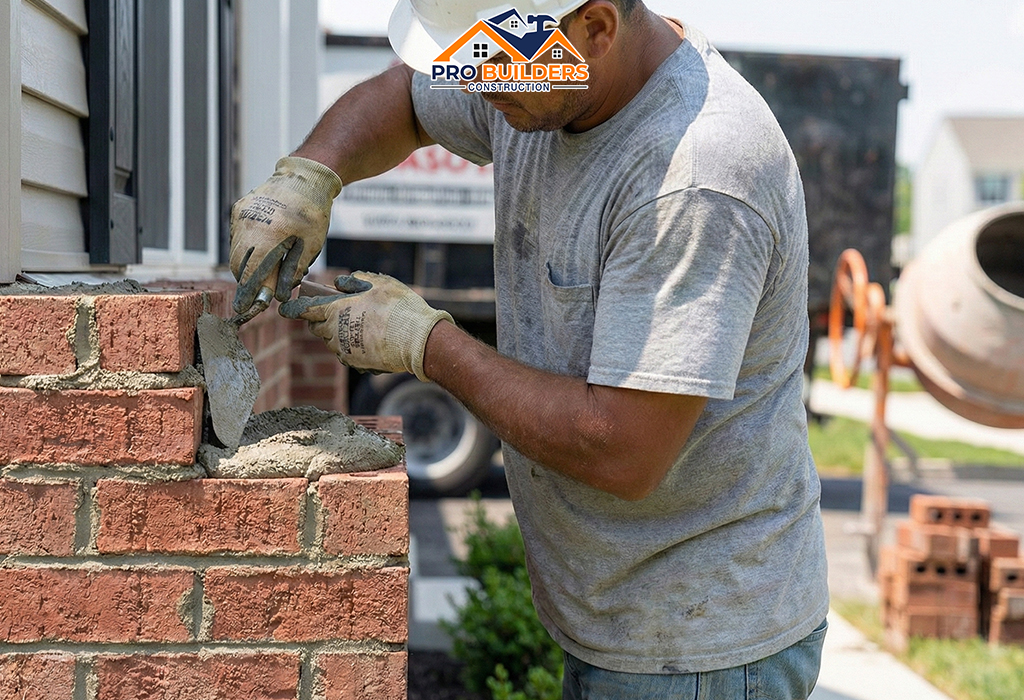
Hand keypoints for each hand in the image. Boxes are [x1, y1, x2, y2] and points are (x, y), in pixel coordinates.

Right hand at [229, 156, 342, 312]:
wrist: (305, 178)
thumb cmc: (312, 213)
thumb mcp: (309, 246)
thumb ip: (291, 271)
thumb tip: (277, 296)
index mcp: (269, 233)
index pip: (251, 272)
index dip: (248, 293)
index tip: (245, 309)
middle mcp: (249, 223)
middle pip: (238, 265)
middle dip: (246, 283)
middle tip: (256, 295)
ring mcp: (241, 215)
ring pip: (235, 252)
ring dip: (246, 267)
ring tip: (264, 274)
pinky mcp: (238, 210)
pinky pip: (237, 237)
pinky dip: (246, 250)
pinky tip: (263, 252)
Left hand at [279, 272, 453, 380]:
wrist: (417, 340)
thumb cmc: (397, 307)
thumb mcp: (378, 282)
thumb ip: (354, 280)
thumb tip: (340, 284)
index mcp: (333, 310)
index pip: (303, 309)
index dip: (293, 307)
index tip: (286, 307)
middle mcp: (333, 333)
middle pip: (316, 327)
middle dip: (319, 318)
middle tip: (333, 310)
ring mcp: (344, 350)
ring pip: (331, 341)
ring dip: (336, 332)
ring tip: (357, 323)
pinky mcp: (356, 363)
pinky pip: (346, 352)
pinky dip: (351, 345)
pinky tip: (368, 339)